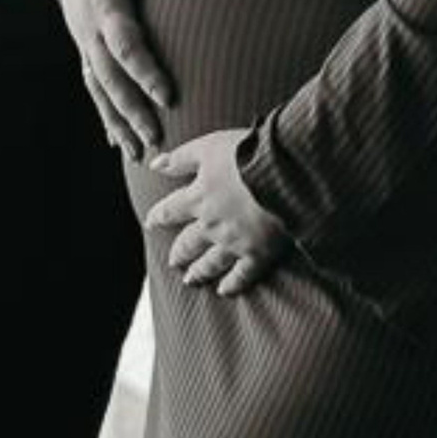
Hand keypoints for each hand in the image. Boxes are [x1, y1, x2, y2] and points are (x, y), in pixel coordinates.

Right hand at [60, 0, 186, 155]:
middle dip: (132, 110)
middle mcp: (90, 31)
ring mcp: (85, 44)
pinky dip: (105, 116)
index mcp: (105, 4)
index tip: (168, 96)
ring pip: (99, 90)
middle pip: (110, 78)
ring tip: (137, 153)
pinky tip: (117, 142)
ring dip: (118, 122)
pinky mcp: (86, 51)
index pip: (125, 45)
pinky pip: (94, 88)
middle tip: (156, 138)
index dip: (145, 71)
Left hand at [144, 126, 290, 297]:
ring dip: (199, 272)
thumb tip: (154, 164)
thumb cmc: (248, 154)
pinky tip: (224, 290)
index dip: (159, 216)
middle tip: (173, 261)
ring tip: (191, 279)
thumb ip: (181, 158)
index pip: (170, 210)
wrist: (285, 174)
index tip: (151, 223)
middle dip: (180, 252)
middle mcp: (211, 225)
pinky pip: (242, 276)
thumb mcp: (209, 147)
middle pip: (189, 242)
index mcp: (198, 197)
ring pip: (211, 262)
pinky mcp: (259, 254)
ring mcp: (234, 243)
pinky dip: (232, 284)